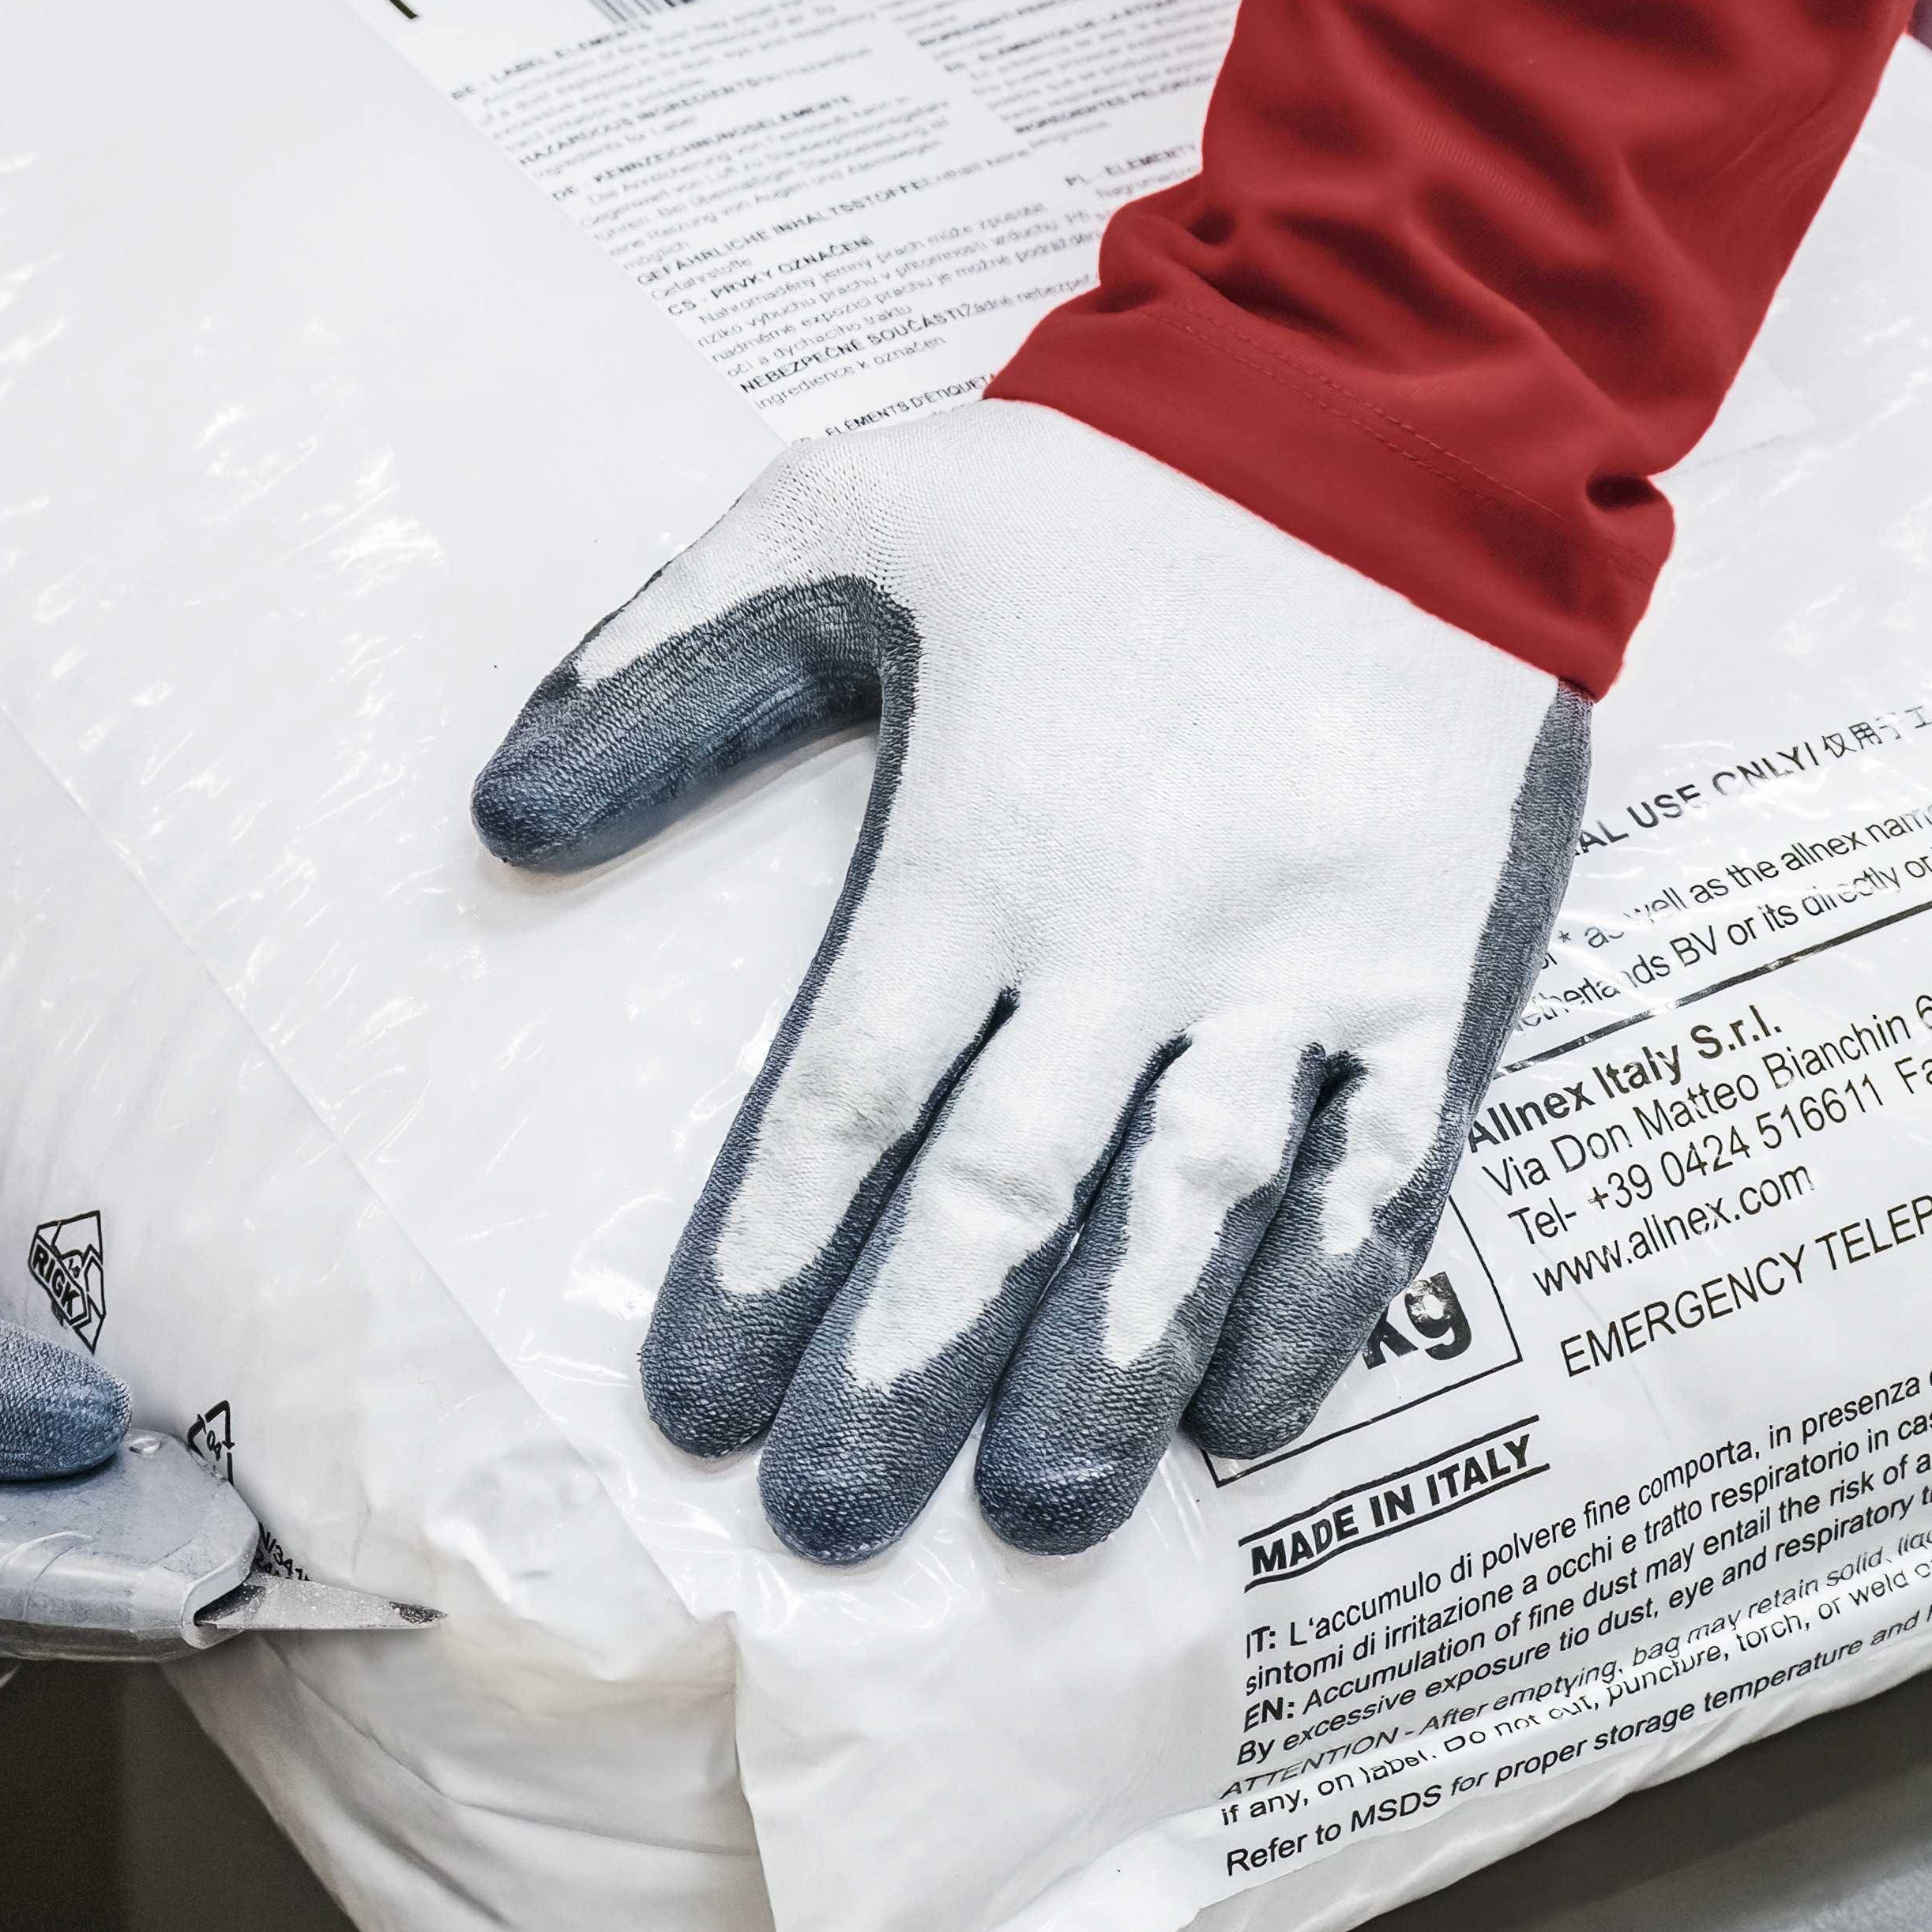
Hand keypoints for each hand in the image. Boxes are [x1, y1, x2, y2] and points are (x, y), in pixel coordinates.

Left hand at [472, 399, 1586, 1563]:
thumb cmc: (1086, 486)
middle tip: (838, 1528)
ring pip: (1190, 1212)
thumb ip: (662, 666)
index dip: (766, 1260)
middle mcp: (1131, 932)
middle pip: (1000, 1196)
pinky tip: (1255, 1404)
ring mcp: (1295, 961)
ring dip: (1113, 1375)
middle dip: (909, 1371)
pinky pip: (1378, 1163)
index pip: (842, 1101)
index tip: (700, 1404)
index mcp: (974, 848)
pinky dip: (1320, 1290)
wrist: (1382, 403)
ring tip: (1047, 1519)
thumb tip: (500, 815)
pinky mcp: (1432, 963)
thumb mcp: (830, 518)